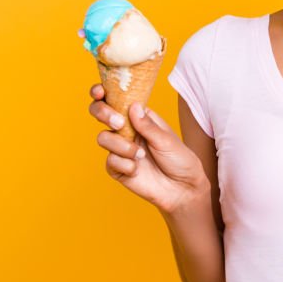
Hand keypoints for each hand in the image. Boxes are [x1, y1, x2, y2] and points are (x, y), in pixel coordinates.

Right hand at [88, 84, 208, 214]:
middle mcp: (127, 129)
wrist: (182, 189)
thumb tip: (133, 106)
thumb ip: (147, 125)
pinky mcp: (117, 168)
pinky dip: (124, 165)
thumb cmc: (179, 160)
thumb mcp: (166, 139)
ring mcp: (120, 148)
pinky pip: (110, 161)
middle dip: (103, 113)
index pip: (117, 99)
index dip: (103, 93)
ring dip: (121, 145)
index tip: (100, 92)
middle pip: (100, 113)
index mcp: (139, 116)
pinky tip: (137, 169)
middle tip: (118, 123)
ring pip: (103, 138)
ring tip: (140, 155)